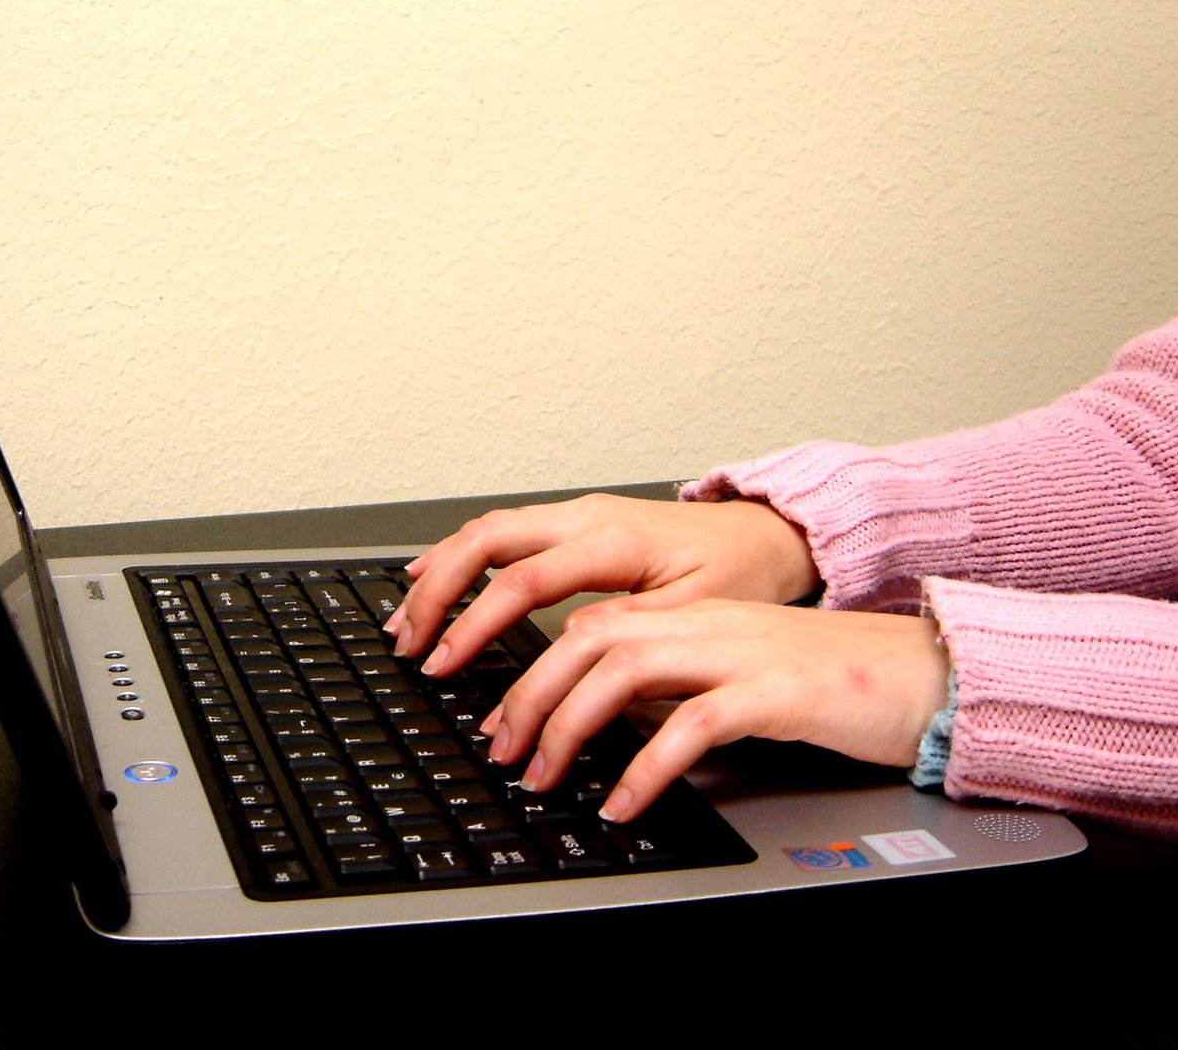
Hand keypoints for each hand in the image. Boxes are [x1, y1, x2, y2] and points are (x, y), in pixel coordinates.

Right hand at [385, 493, 819, 673]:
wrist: (768, 535)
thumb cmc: (741, 574)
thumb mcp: (696, 616)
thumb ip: (629, 634)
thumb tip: (565, 659)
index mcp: (614, 540)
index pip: (522, 581)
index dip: (475, 625)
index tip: (445, 663)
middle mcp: (587, 517)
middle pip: (486, 540)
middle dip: (438, 592)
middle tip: (409, 642)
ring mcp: (578, 513)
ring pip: (487, 530)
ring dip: (441, 573)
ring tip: (408, 619)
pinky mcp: (577, 522)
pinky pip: (504, 531)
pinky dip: (463, 557)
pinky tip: (438, 577)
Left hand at [486, 597, 950, 821]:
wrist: (925, 674)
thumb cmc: (834, 682)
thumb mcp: (739, 674)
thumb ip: (677, 684)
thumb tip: (608, 719)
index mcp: (695, 615)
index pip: (592, 624)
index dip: (533, 668)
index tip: (499, 719)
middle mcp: (709, 623)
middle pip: (592, 638)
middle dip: (532, 693)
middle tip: (503, 749)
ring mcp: (741, 652)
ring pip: (626, 669)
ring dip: (571, 724)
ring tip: (545, 775)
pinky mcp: (777, 691)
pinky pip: (693, 723)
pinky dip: (646, 766)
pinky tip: (622, 803)